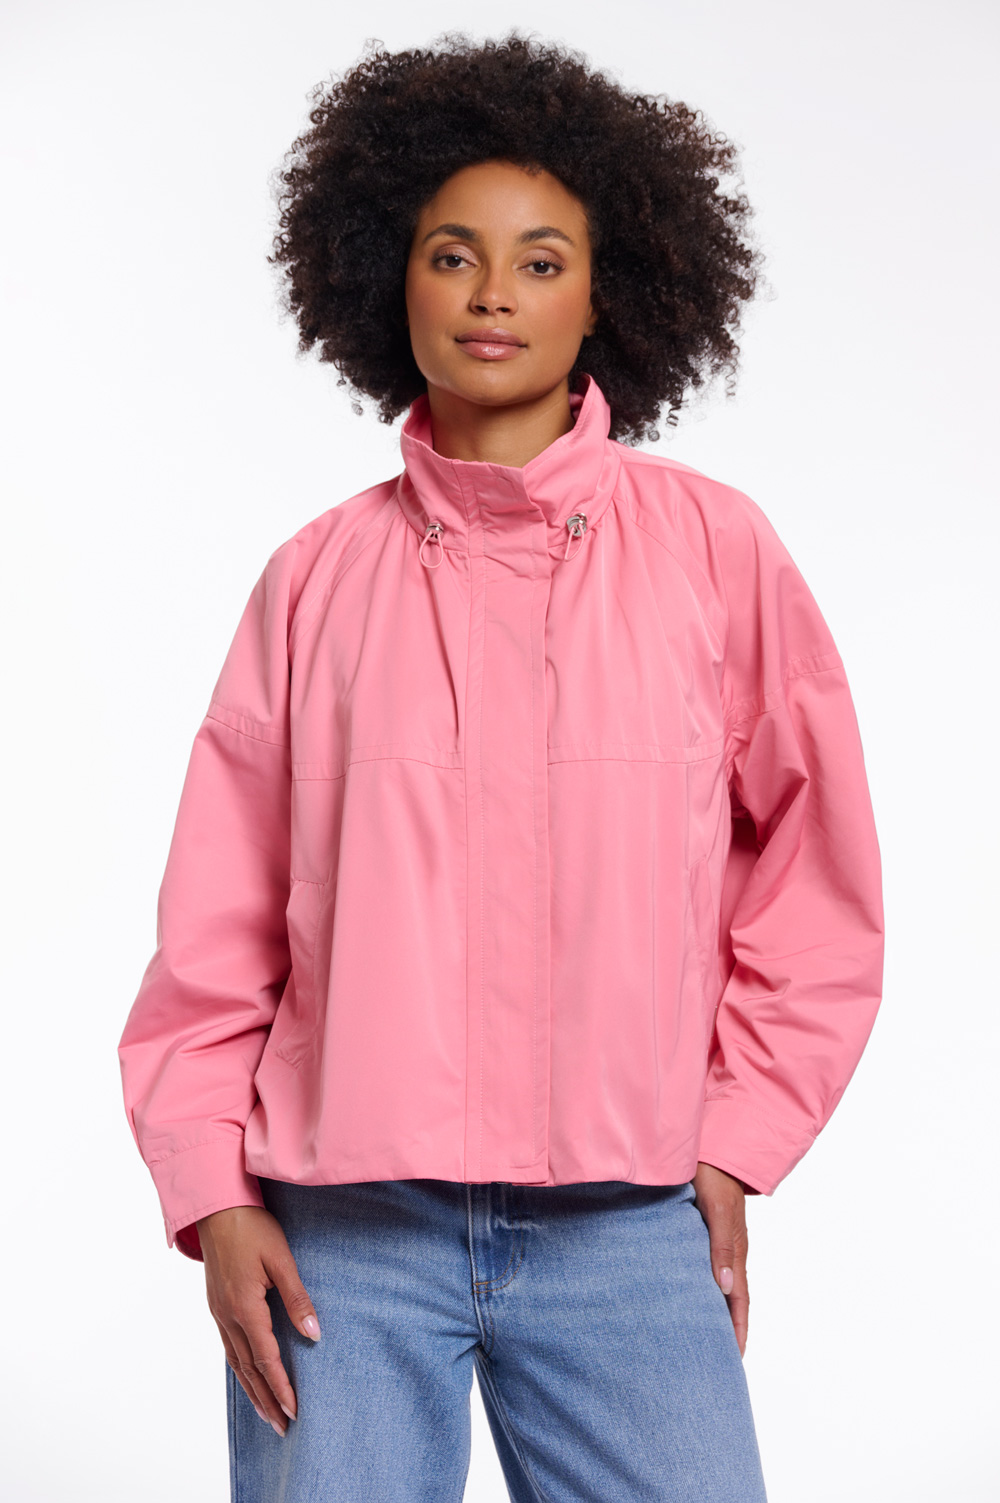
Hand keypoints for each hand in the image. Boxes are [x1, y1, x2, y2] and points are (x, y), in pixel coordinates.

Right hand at [196, 1205, 320, 1435]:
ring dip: (252, 1390)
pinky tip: (248, 1377)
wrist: (217, 1208)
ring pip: (235, 1362)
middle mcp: (227, 1317)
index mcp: (244, 1307)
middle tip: (282, 1427)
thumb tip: (314, 1334)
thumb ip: (297, 1298)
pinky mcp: (216, 1306)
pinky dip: (240, 1369)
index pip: (266, 1358)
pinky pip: (228, 1347)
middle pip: (248, 1369)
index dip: (280, 1387)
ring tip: (266, 1414)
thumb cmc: (252, 1229)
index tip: (294, 1410)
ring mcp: (218, 1313)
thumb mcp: (281, 1260)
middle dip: (266, 1400)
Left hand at [692, 1162, 750, 1356]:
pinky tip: (683, 1293)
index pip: (739, 1301)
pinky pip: (702, 1267)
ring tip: (696, 1335)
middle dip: (724, 1328)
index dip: (737, 1330)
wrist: (710, 1147)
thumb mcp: (719, 1211)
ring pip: (715, 1285)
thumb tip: (725, 1287)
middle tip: (713, 1358)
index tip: (734, 1360)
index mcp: (736, 1252)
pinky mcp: (701, 1233)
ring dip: (710, 1309)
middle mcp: (728, 1253)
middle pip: (729, 1299)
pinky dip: (698, 1286)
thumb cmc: (714, 1177)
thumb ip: (722, 1247)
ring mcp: (716, 1243)